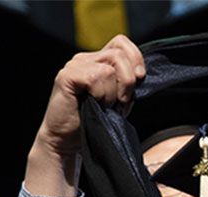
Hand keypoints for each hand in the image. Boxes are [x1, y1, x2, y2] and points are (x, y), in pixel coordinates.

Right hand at [25, 35, 145, 196]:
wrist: (67, 141)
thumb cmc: (93, 122)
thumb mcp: (118, 100)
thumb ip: (127, 83)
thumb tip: (141, 73)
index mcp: (97, 61)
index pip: (122, 43)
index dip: (136, 58)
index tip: (139, 81)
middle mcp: (84, 59)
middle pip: (120, 55)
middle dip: (128, 82)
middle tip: (119, 104)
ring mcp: (74, 66)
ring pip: (110, 68)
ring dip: (113, 93)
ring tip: (104, 106)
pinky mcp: (66, 76)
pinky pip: (96, 77)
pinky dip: (101, 94)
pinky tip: (93, 104)